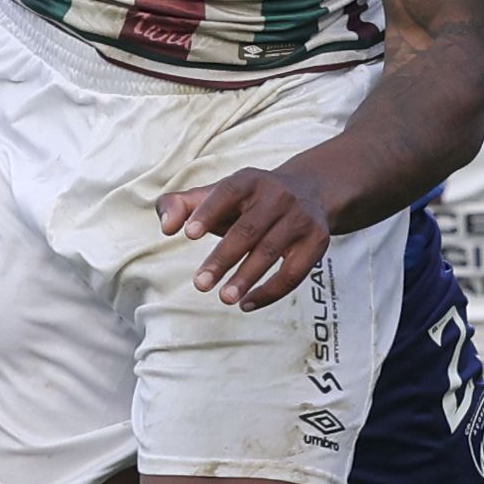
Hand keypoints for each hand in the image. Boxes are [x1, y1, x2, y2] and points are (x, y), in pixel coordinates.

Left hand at [161, 169, 334, 309]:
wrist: (310, 190)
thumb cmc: (249, 200)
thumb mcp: (216, 194)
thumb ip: (180, 205)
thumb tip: (166, 227)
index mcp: (250, 180)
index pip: (227, 192)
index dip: (208, 212)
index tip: (188, 234)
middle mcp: (278, 195)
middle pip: (248, 230)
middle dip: (223, 258)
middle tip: (201, 284)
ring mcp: (301, 218)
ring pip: (271, 251)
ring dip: (247, 277)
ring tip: (225, 298)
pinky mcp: (317, 240)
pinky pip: (294, 272)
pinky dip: (271, 291)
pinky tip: (248, 303)